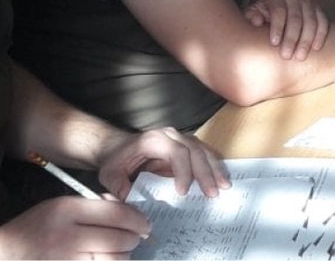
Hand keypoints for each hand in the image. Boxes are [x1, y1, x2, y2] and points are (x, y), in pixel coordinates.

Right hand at [0, 195, 148, 259]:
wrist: (3, 254)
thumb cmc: (35, 228)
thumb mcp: (59, 207)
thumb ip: (93, 208)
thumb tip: (129, 213)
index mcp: (67, 210)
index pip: (116, 214)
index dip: (138, 220)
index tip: (145, 224)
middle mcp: (67, 235)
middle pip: (119, 239)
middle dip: (133, 240)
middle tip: (135, 239)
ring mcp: (66, 260)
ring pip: (113, 260)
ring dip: (123, 257)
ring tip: (120, 252)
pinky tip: (106, 260)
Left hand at [95, 127, 231, 200]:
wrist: (117, 148)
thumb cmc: (116, 160)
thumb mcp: (110, 174)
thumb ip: (118, 186)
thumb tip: (130, 199)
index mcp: (154, 140)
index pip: (176, 152)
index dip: (183, 171)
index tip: (183, 192)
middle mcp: (171, 136)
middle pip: (195, 150)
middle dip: (205, 173)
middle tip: (212, 193)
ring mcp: (182, 140)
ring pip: (204, 150)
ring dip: (215, 169)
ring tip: (224, 187)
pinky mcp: (187, 148)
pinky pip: (205, 154)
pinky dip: (215, 167)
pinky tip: (222, 180)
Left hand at [245, 0, 330, 59]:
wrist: (286, 6)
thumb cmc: (266, 15)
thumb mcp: (256, 13)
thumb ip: (252, 17)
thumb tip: (256, 22)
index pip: (279, 11)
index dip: (277, 27)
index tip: (274, 43)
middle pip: (296, 18)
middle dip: (291, 38)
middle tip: (286, 56)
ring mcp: (309, 3)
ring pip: (311, 22)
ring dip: (306, 40)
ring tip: (300, 57)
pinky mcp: (319, 11)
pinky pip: (323, 23)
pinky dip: (321, 35)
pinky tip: (315, 48)